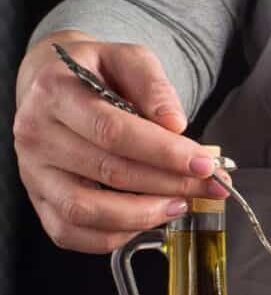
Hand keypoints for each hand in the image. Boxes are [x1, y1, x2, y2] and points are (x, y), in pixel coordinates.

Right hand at [13, 32, 227, 252]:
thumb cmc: (97, 75)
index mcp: (55, 93)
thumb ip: (153, 85)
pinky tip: (149, 218)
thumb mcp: (128, 59)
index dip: (165, 153)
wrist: (56, 87)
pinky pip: (74, 233)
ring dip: (145, 215)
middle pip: (111, 172)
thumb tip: (175, 123)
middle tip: (210, 187)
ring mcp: (35, 173)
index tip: (205, 164)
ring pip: (88, 211)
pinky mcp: (41, 202)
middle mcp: (37, 135)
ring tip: (181, 203)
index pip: (114, 132)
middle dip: (171, 184)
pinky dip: (117, 235)